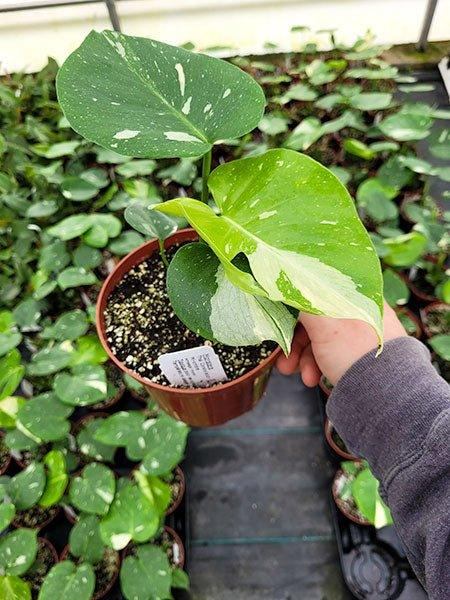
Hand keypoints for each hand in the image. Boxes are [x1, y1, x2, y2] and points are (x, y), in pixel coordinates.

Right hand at [276, 302, 406, 386]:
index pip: (320, 291)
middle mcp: (360, 313)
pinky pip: (330, 353)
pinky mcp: (358, 357)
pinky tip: (311, 378)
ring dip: (302, 356)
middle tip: (284, 357)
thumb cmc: (358, 354)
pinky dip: (316, 364)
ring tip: (295, 372)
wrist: (385, 397)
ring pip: (321, 338)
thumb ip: (304, 302)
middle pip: (317, 317)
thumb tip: (286, 283)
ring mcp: (360, 336)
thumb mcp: (325, 323)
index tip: (280, 318)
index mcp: (358, 296)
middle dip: (295, 339)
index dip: (296, 304)